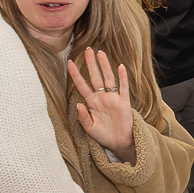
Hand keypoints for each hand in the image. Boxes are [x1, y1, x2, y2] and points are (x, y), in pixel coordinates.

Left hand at [67, 47, 135, 162]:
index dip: (76, 74)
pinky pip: (123, 88)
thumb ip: (83, 118)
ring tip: (100, 53)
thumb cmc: (103, 136)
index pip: (82, 85)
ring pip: (108, 79)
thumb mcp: (89, 129)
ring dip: (105, 66)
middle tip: (87, 50)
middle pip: (95, 77)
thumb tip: (78, 105)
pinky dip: (122, 78)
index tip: (70, 63)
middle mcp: (102, 97)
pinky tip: (120, 67)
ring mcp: (113, 99)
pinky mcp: (124, 103)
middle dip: (91, 64)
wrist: (118, 143)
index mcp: (92, 103)